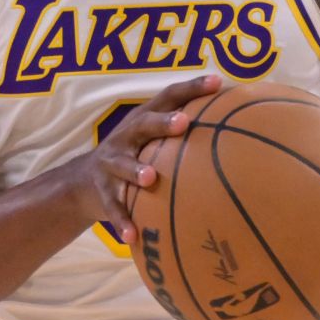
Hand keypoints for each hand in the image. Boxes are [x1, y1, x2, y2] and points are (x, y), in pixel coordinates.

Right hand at [69, 73, 221, 242]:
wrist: (82, 182)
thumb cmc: (135, 156)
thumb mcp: (151, 140)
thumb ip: (182, 133)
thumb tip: (237, 131)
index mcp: (142, 121)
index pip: (168, 97)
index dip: (191, 88)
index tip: (217, 83)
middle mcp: (125, 138)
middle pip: (142, 124)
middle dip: (161, 123)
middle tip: (183, 123)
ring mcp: (111, 164)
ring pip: (123, 165)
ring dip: (135, 170)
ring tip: (150, 178)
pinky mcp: (103, 192)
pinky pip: (113, 207)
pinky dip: (122, 221)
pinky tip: (133, 236)